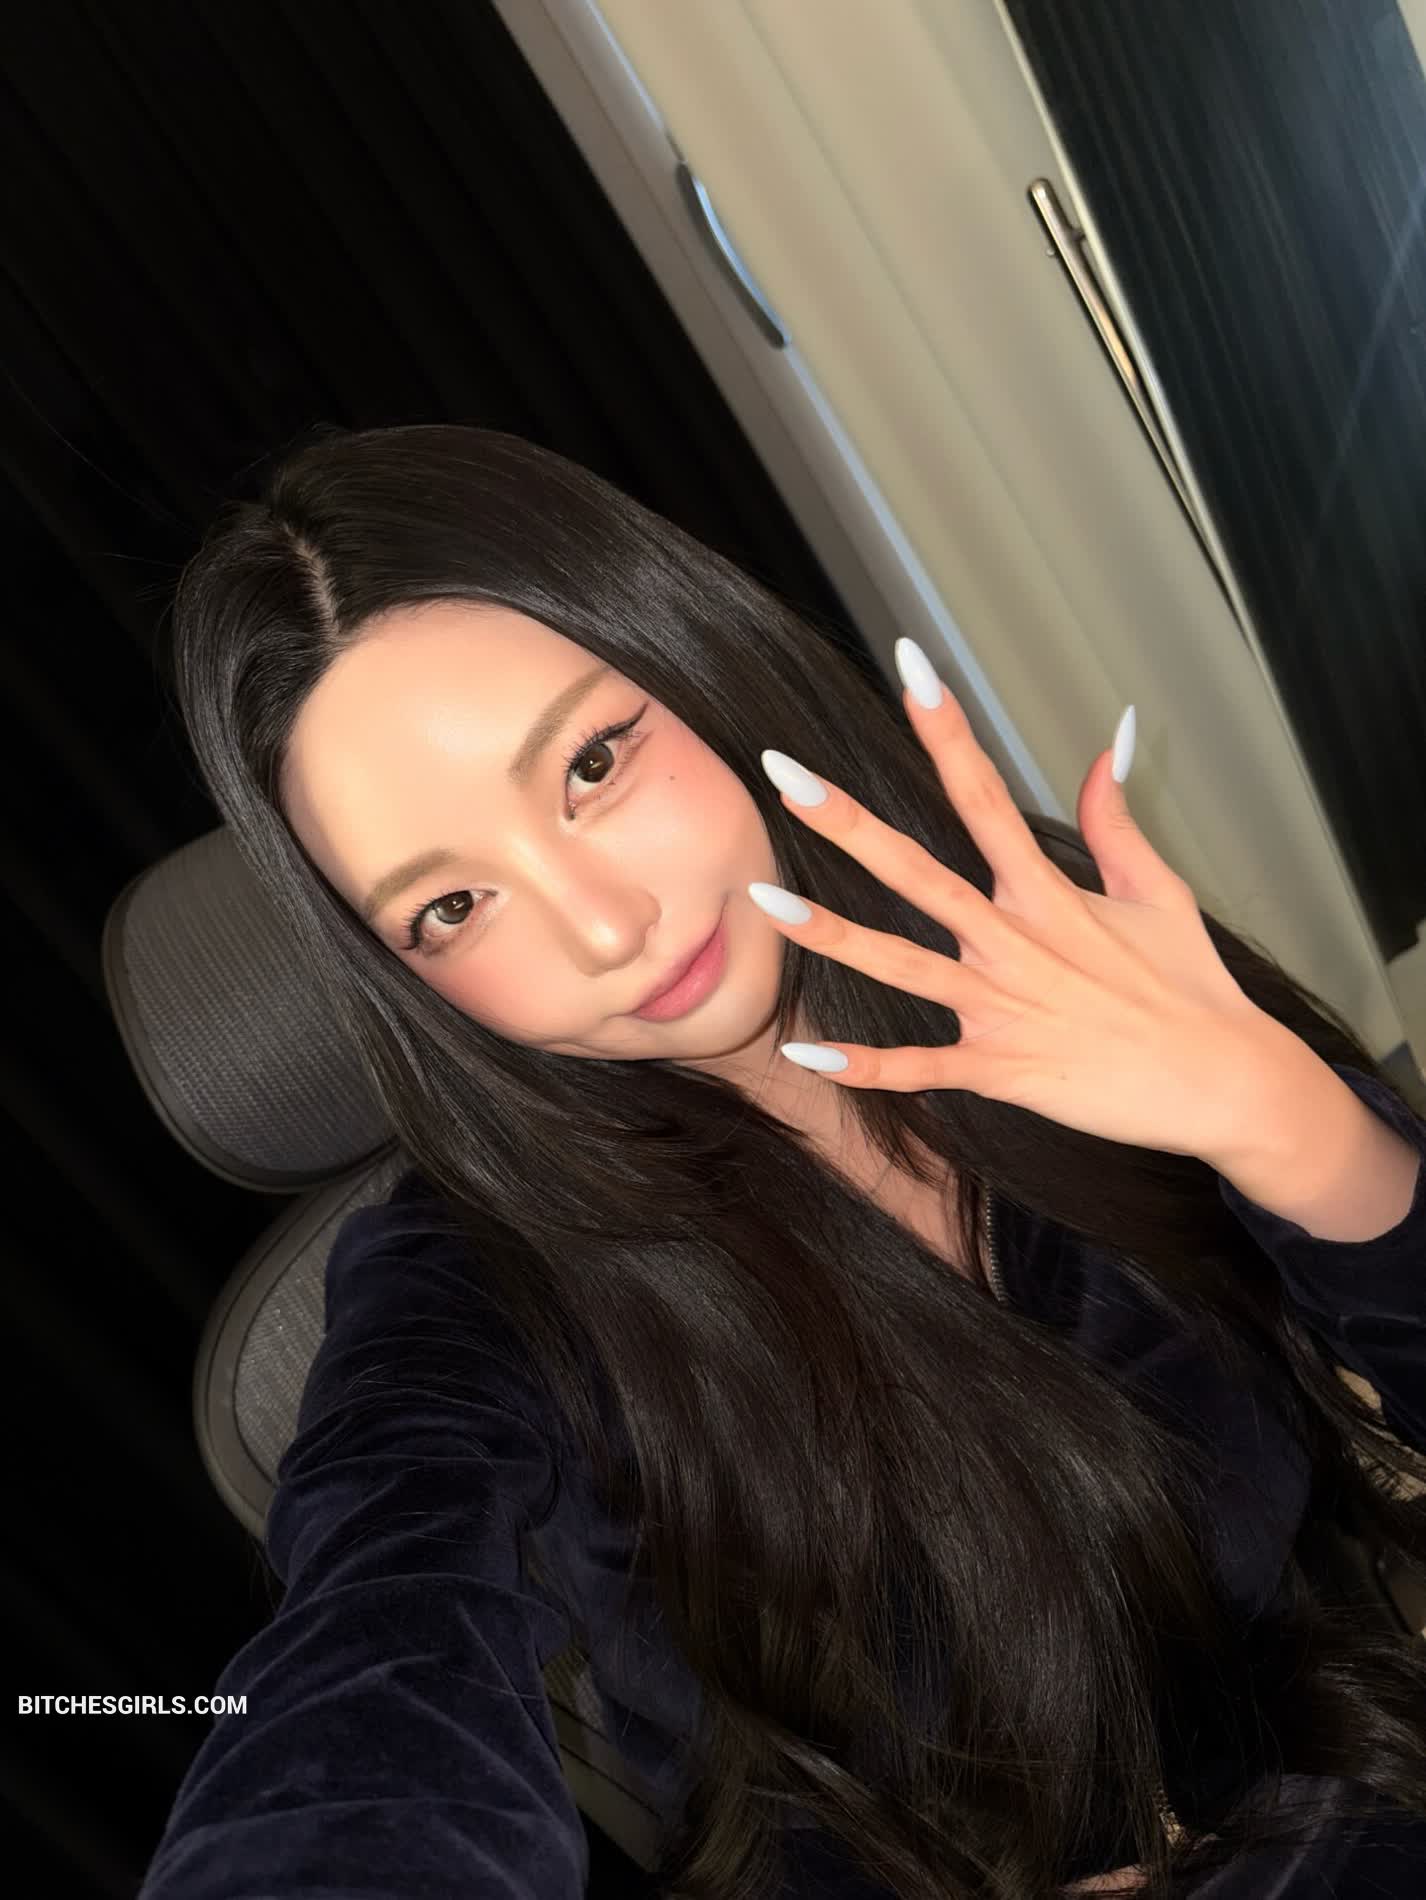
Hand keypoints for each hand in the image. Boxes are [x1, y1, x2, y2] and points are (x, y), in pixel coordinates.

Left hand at [748, 639, 1278, 1166]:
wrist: (1227, 1085)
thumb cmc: (1191, 986)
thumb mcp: (1159, 890)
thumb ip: (1117, 818)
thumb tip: (1112, 739)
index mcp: (1046, 893)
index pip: (984, 794)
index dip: (946, 728)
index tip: (909, 667)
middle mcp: (1015, 941)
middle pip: (918, 870)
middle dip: (847, 822)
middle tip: (783, 773)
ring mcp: (1004, 1007)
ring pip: (902, 964)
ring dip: (830, 935)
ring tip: (762, 899)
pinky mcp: (1003, 1070)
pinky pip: (922, 1068)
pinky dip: (866, 1066)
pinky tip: (808, 1056)